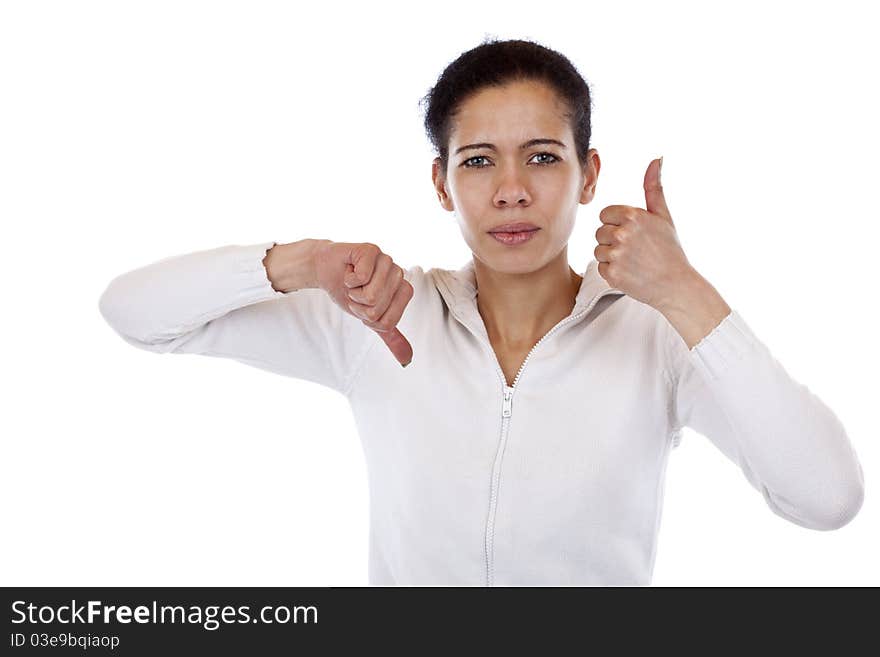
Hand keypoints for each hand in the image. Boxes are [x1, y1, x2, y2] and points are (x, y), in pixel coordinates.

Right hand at [313, 241, 413, 366]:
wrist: (327, 270)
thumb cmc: (350, 291)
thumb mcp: (370, 318)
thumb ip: (390, 337)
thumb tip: (407, 360)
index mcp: (403, 291)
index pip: (389, 321)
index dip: (369, 319)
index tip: (363, 307)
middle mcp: (398, 274)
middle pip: (379, 308)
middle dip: (359, 306)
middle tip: (355, 292)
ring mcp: (387, 260)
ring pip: (372, 294)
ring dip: (354, 292)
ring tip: (353, 282)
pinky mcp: (371, 250)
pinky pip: (362, 277)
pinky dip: (349, 279)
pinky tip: (349, 270)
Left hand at [595, 157, 696, 309]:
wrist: (676, 284)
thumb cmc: (669, 249)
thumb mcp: (663, 216)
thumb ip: (654, 187)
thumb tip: (657, 158)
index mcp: (632, 216)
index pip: (605, 215)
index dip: (618, 224)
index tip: (633, 234)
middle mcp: (622, 233)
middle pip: (600, 232)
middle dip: (614, 240)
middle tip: (635, 250)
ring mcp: (616, 254)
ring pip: (598, 250)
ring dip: (611, 257)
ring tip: (633, 261)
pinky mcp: (612, 274)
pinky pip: (600, 268)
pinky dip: (612, 272)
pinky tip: (630, 272)